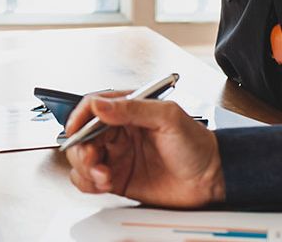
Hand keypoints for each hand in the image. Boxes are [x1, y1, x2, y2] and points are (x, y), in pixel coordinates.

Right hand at [65, 92, 224, 207]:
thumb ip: (133, 109)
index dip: (79, 118)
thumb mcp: (168, 118)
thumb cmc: (197, 145)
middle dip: (80, 148)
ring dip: (84, 168)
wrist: (213, 180)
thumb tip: (100, 105)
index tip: (76, 130)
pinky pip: (88, 180)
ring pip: (80, 159)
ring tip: (104, 176)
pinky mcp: (117, 179)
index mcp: (127, 112)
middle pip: (81, 135)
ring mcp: (116, 156)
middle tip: (92, 158)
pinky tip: (103, 183)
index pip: (91, 108)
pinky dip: (87, 183)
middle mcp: (117, 133)